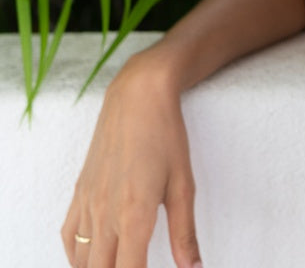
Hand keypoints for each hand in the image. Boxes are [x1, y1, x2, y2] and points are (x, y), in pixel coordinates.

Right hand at [61, 47, 202, 267]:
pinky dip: (78, 256)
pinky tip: (94, 257)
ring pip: (82, 261)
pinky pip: (69, 237)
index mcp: (133, 215)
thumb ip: (185, 231)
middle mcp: (105, 214)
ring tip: (121, 262)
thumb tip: (193, 267)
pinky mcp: (79, 190)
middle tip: (138, 264)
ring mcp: (88, 202)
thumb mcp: (183, 183)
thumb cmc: (166, 135)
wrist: (138, 95)